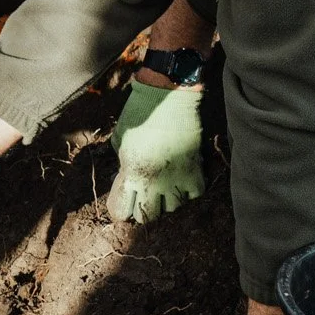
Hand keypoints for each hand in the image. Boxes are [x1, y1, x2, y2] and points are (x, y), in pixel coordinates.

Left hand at [107, 79, 204, 222]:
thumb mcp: (120, 139)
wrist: (168, 97)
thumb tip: (125, 176)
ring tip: (165, 194)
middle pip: (148, 217)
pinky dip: (189, 194)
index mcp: (130, 173)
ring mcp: (176, 178)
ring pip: (173, 210)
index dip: (121, 211)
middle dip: (143, 212)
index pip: (122, 209)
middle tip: (144, 202)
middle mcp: (153, 182)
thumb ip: (122, 162)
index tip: (124, 206)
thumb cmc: (139, 114)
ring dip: (167, 204)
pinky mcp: (195, 171)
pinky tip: (183, 186)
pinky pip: (194, 195)